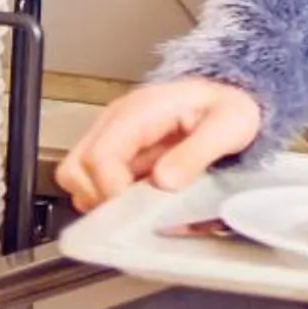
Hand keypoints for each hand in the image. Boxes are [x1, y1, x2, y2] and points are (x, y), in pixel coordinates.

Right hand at [55, 77, 262, 211]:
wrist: (232, 97)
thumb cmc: (231, 107)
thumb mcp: (230, 125)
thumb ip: (197, 152)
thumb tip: (164, 181)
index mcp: (139, 111)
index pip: (98, 157)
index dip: (111, 190)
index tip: (135, 210)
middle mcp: (116, 122)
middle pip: (75, 168)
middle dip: (100, 197)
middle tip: (134, 211)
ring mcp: (112, 136)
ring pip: (76, 176)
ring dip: (100, 197)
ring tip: (136, 204)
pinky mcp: (117, 151)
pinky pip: (91, 180)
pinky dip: (107, 195)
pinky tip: (138, 198)